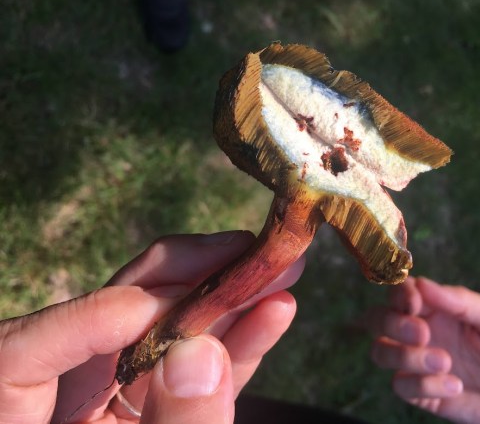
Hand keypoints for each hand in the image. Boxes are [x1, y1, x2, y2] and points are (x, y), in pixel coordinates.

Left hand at [0, 231, 303, 423]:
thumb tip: (201, 352)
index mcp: (20, 416)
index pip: (20, 353)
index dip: (90, 319)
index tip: (155, 311)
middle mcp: (60, 403)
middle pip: (106, 319)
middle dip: (182, 279)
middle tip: (244, 250)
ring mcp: (112, 407)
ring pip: (163, 336)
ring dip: (224, 302)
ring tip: (277, 272)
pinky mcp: (154, 412)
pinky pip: (193, 371)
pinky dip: (234, 344)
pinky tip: (274, 314)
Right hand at [370, 277, 479, 423]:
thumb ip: (464, 302)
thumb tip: (422, 283)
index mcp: (440, 309)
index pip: (402, 292)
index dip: (399, 294)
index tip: (414, 304)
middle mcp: (424, 332)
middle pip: (378, 319)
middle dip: (393, 324)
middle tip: (423, 335)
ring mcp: (420, 364)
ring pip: (381, 351)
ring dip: (406, 357)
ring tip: (446, 363)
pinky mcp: (423, 395)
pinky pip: (401, 386)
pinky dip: (424, 386)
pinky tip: (456, 387)